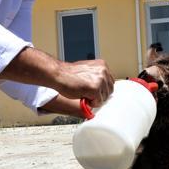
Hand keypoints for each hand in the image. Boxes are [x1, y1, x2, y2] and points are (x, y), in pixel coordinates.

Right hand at [0, 47, 114, 106]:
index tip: (96, 92)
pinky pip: (98, 102)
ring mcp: (100, 79)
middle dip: (100, 95)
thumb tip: (101, 89)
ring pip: (104, 97)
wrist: (58, 74)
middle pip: (109, 90)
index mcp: (102, 65)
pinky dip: (91, 103)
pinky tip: (83, 96)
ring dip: (94, 99)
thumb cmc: (68, 74)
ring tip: (83, 93)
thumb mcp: (87, 72)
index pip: (110, 82)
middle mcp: (103, 71)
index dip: (102, 89)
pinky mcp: (95, 88)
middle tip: (88, 94)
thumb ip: (96, 78)